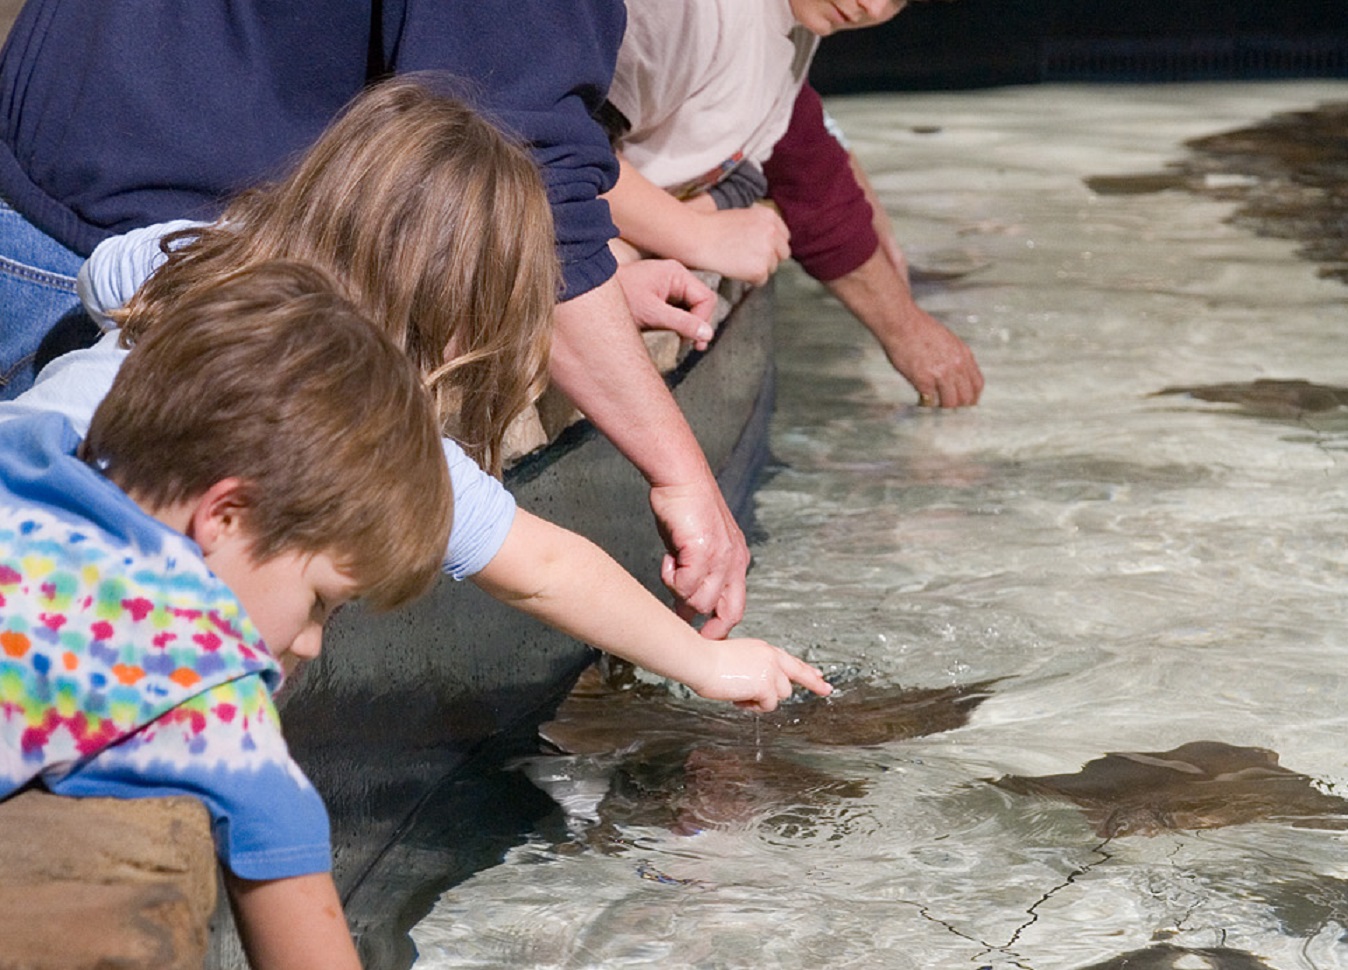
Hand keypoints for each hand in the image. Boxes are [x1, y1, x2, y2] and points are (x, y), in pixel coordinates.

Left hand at [615, 258, 717, 350]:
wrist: (592, 293)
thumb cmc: (621, 298)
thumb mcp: (653, 313)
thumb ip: (682, 323)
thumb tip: (707, 334)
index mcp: (676, 273)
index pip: (705, 298)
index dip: (703, 320)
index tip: (693, 340)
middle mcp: (675, 277)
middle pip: (700, 304)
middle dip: (697, 325)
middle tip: (690, 346)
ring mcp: (668, 287)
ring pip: (691, 310)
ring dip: (687, 327)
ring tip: (680, 342)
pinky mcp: (661, 297)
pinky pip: (679, 312)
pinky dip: (678, 325)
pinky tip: (670, 335)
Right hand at [650, 477, 749, 639]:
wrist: (681, 478)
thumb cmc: (685, 509)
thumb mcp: (698, 547)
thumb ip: (697, 575)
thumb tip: (685, 606)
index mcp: (738, 561)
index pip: (736, 608)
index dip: (720, 627)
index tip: (702, 637)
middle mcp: (735, 562)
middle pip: (726, 612)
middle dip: (704, 623)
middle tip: (680, 620)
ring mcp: (722, 557)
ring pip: (700, 601)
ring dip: (679, 592)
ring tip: (670, 568)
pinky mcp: (704, 550)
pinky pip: (685, 584)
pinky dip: (670, 577)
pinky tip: (667, 559)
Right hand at [688, 205, 790, 285]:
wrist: (697, 237)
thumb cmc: (713, 226)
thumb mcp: (743, 215)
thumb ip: (760, 225)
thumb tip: (770, 240)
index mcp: (769, 216)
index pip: (784, 237)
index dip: (772, 245)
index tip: (760, 250)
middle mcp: (773, 233)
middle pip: (783, 254)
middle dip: (770, 258)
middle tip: (749, 259)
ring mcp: (767, 252)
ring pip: (772, 268)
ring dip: (759, 269)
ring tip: (738, 263)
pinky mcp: (759, 269)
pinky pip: (761, 281)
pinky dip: (750, 280)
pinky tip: (735, 270)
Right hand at [694, 638, 832, 712]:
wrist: (701, 660)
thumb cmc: (708, 661)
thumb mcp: (735, 659)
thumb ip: (752, 670)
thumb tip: (757, 688)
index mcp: (763, 649)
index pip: (789, 660)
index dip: (805, 669)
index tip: (818, 675)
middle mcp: (771, 657)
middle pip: (797, 675)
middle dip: (813, 684)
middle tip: (827, 690)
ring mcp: (771, 670)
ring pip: (781, 694)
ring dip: (763, 699)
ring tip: (741, 693)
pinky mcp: (766, 685)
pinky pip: (768, 705)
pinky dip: (753, 707)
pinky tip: (739, 698)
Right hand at [884, 305, 983, 407]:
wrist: (902, 324)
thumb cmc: (919, 329)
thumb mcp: (948, 340)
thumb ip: (955, 358)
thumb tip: (955, 375)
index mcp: (964, 355)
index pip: (977, 384)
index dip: (973, 397)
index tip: (967, 403)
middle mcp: (956, 366)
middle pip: (966, 398)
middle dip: (958, 407)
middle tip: (949, 410)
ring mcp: (940, 374)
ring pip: (950, 403)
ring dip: (942, 407)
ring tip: (933, 405)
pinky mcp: (923, 380)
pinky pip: (929, 401)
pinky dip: (925, 404)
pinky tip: (920, 400)